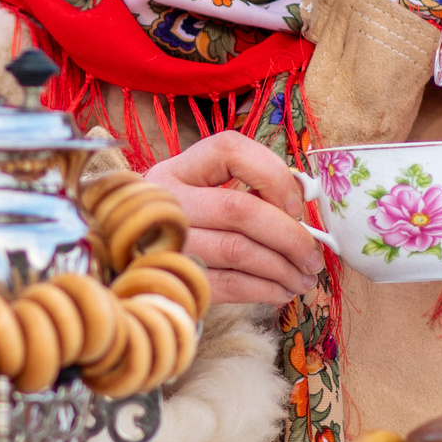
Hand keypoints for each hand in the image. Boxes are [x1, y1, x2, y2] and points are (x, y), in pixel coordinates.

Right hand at [140, 130, 327, 305]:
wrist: (128, 264)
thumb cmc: (182, 225)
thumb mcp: (201, 193)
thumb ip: (245, 188)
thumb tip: (301, 201)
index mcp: (175, 170)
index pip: (229, 150)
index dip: (273, 174)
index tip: (297, 204)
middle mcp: (165, 202)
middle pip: (240, 209)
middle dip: (290, 235)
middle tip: (314, 255)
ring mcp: (165, 243)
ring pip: (239, 251)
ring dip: (283, 268)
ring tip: (304, 277)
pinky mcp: (175, 280)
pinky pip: (229, 285)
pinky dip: (265, 290)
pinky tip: (282, 291)